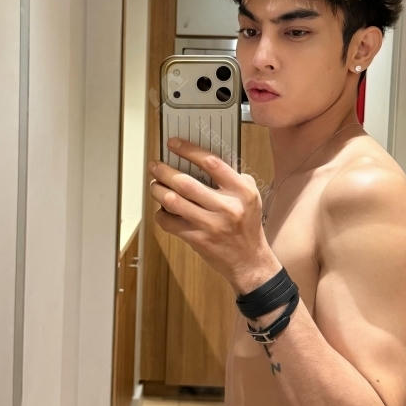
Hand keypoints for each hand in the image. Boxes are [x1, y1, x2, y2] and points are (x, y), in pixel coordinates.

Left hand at [148, 137, 280, 292]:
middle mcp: (227, 207)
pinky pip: (169, 222)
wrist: (249, 261)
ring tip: (155, 185)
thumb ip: (232, 178)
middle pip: (185, 182)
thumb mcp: (250, 197)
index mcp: (241, 191)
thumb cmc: (247, 226)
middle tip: (155, 166)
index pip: (211, 163)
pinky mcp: (198, 239)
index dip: (188, 150)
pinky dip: (161, 214)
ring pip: (173, 201)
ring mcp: (211, 225)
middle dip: (164, 171)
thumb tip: (202, 160)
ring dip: (158, 190)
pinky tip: (163, 210)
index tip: (174, 144)